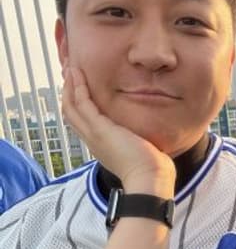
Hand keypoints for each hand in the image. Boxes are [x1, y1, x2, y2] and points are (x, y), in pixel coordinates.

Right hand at [62, 67, 175, 195]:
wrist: (150, 180)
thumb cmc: (153, 171)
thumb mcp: (143, 152)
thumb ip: (141, 142)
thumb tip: (153, 140)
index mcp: (103, 147)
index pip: (84, 123)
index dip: (79, 106)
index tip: (81, 89)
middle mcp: (93, 141)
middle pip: (71, 113)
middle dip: (69, 93)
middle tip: (70, 74)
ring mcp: (94, 135)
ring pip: (71, 106)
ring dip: (70, 86)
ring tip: (70, 68)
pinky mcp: (99, 129)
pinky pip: (82, 103)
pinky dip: (78, 87)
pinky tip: (78, 74)